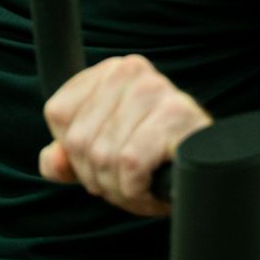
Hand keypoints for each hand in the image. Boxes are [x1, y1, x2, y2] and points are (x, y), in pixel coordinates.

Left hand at [38, 54, 211, 216]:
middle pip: (80, 140)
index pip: (59, 114)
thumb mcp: (102, 155)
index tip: (99, 162)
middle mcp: (131, 71)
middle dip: (97, 175)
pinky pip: (129, 164)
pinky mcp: (176, 116)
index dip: (72, 151)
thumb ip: (67, 157)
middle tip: (124, 181)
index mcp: (109, 71)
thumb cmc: (152, 159)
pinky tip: (151, 185)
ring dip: (118, 187)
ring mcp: (155, 90)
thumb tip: (52, 161)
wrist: (208, 173)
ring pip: (104, 156)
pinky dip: (136, 188)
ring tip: (139, 185)